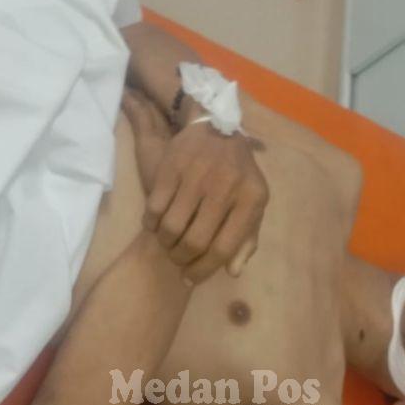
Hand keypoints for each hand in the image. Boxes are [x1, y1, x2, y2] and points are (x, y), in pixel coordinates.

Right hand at [122, 89, 268, 284]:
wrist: (218, 126)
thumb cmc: (238, 174)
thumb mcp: (253, 203)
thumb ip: (246, 239)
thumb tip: (232, 271)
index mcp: (250, 199)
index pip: (224, 248)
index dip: (204, 271)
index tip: (191, 277)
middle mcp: (225, 186)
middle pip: (195, 242)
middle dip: (182, 259)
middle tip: (178, 260)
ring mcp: (197, 175)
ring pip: (170, 227)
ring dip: (165, 244)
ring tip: (168, 243)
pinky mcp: (172, 166)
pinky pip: (154, 208)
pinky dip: (151, 224)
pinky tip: (155, 224)